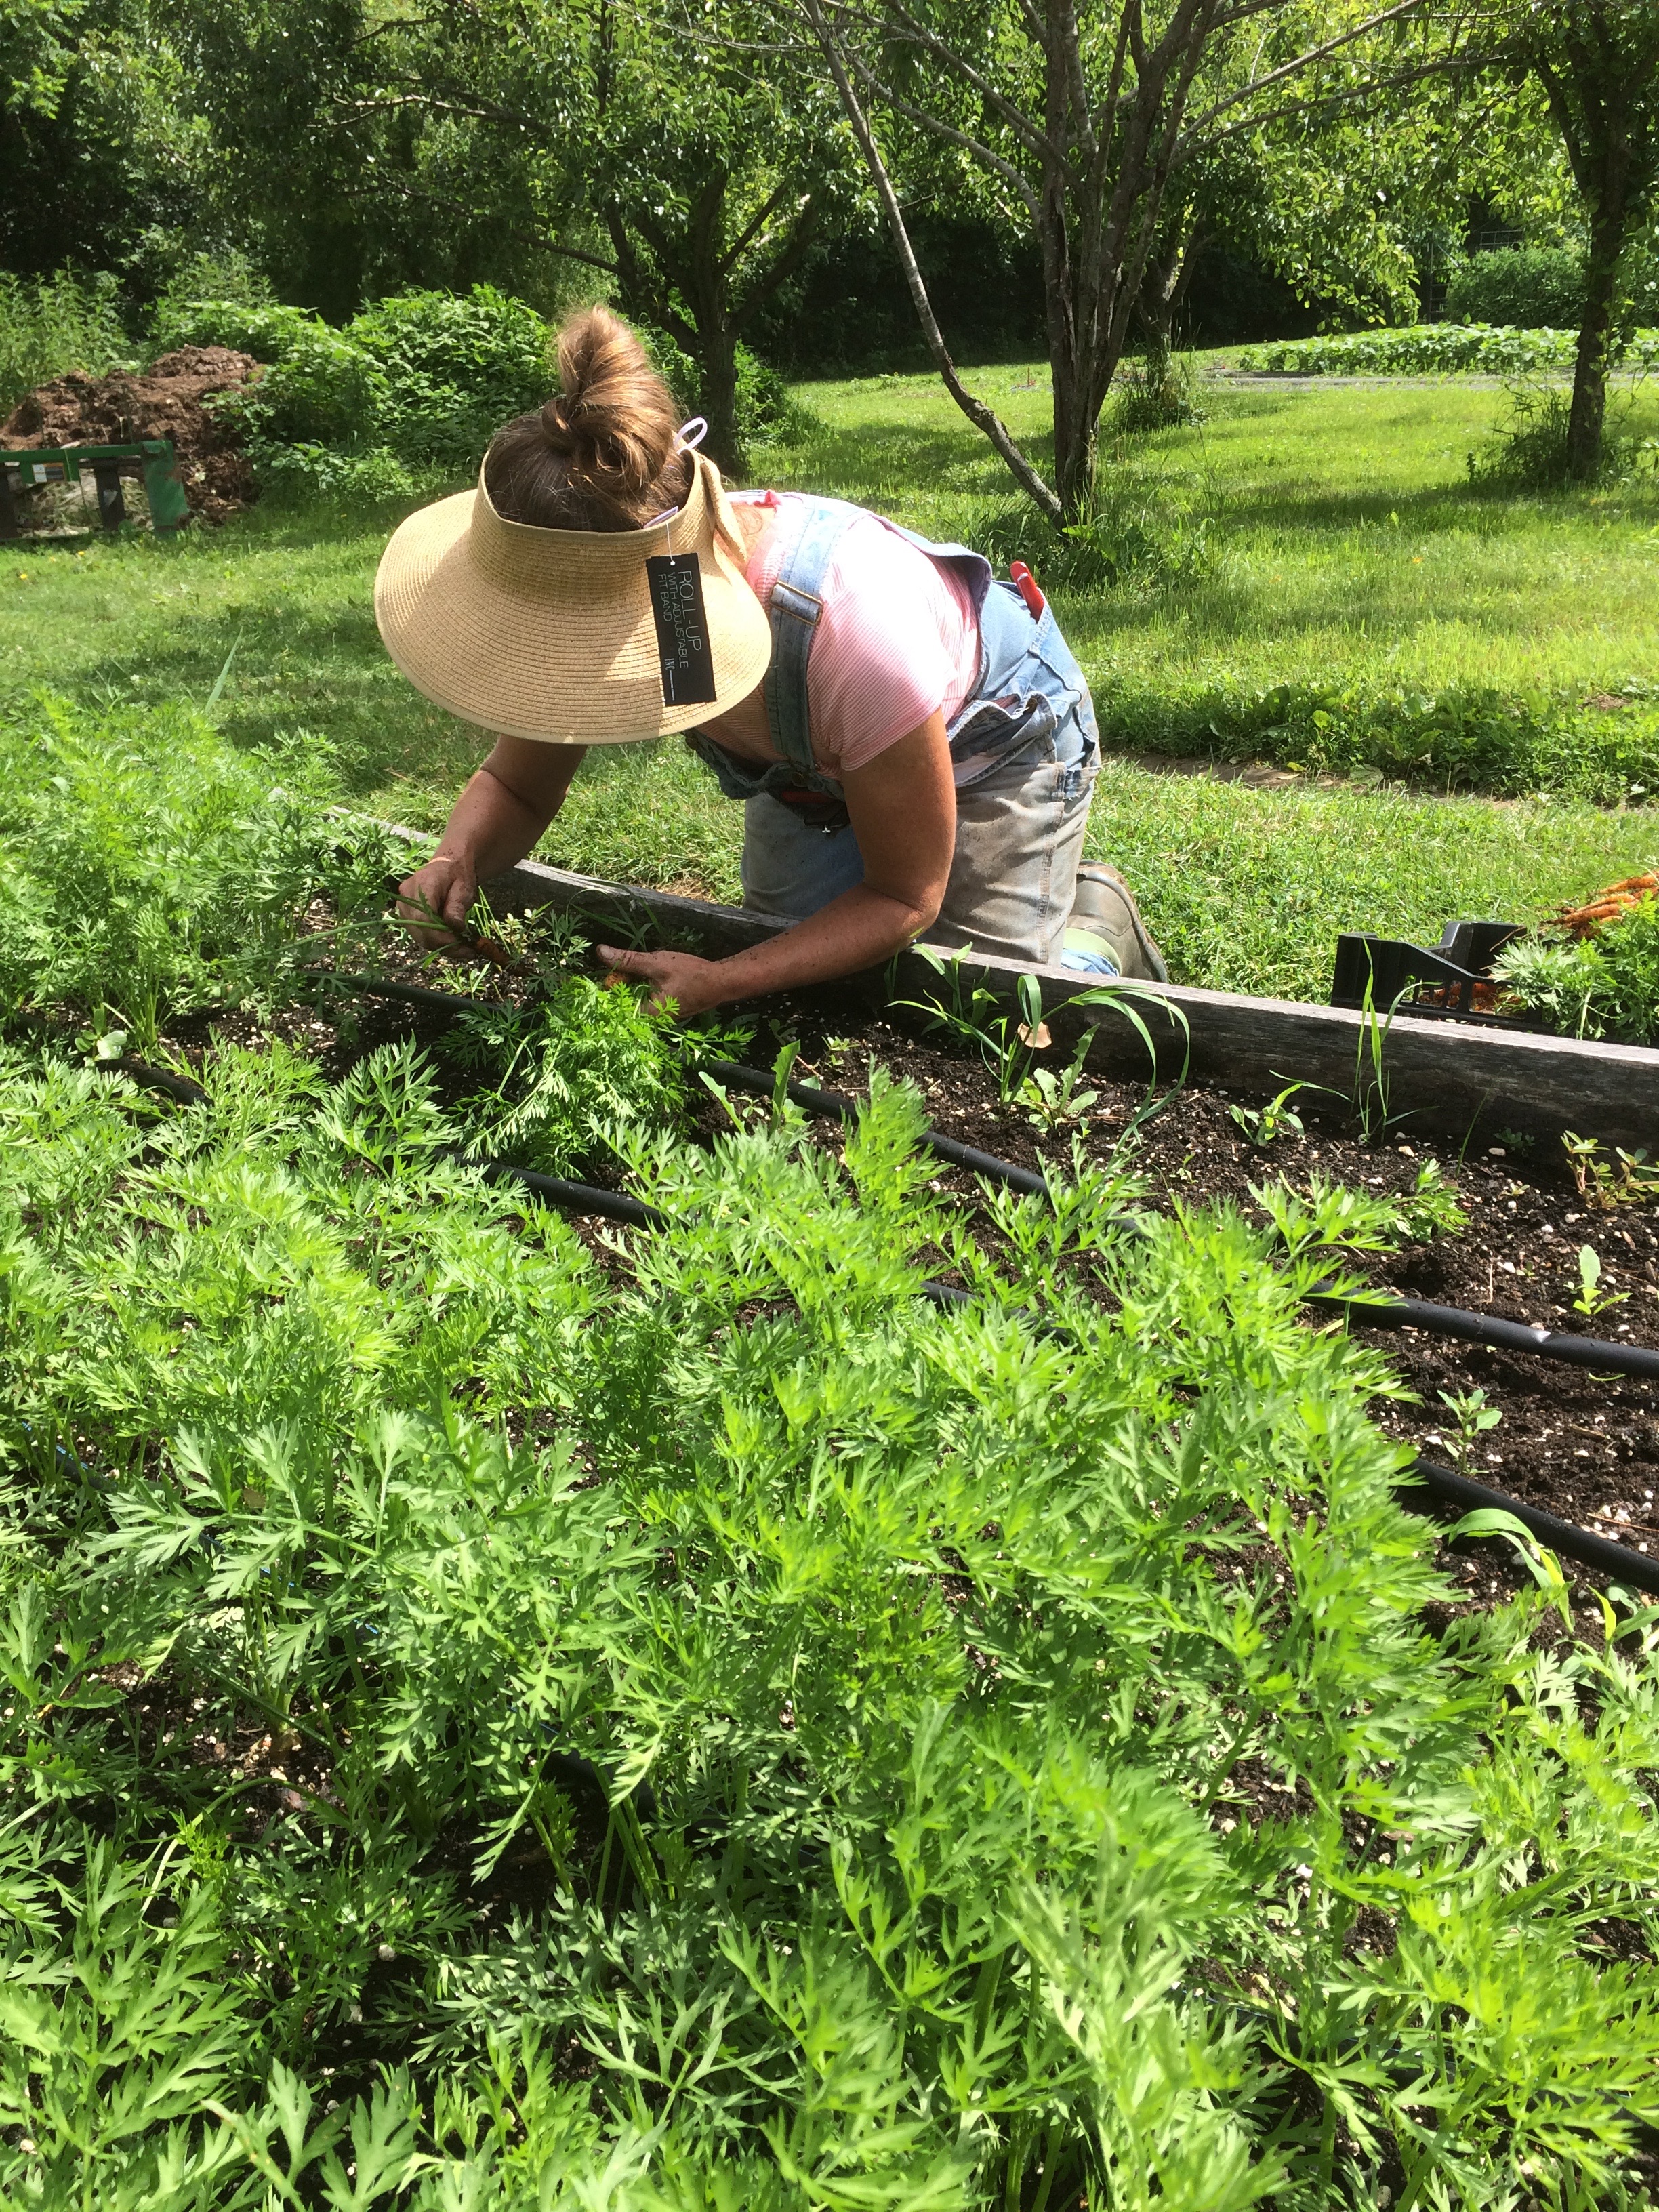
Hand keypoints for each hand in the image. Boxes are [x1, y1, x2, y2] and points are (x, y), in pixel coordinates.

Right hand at [395, 855, 475, 948]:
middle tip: (469, 950)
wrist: (447, 866)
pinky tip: (455, 943)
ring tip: (465, 948)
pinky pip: (421, 935)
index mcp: (422, 884)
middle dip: (445, 945)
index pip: (422, 917)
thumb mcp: (464, 888)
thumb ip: (457, 906)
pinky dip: (438, 943)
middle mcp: (406, 896)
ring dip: (443, 947)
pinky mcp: (407, 916)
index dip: (439, 935)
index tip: (461, 943)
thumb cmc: (457, 875)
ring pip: (420, 937)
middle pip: (420, 930)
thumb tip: (455, 927)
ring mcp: (404, 907)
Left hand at [597, 944, 727, 1016]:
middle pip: (624, 1003)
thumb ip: (628, 960)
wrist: (721, 982)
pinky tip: (646, 976)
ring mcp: (659, 1017)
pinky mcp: (665, 1011)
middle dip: (620, 983)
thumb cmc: (691, 974)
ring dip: (631, 984)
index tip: (607, 970)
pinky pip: (646, 1000)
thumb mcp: (656, 963)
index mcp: (646, 1014)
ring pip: (635, 1000)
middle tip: (618, 964)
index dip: (607, 987)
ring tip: (632, 969)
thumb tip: (601, 952)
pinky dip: (643, 987)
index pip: (614, 1005)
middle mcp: (652, 1021)